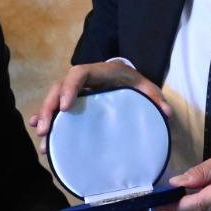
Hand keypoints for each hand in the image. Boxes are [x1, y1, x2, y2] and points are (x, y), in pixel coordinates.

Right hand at [29, 62, 169, 152]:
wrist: (127, 78)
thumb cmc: (134, 83)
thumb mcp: (146, 88)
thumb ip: (155, 98)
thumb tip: (167, 113)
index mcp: (99, 72)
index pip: (79, 74)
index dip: (69, 88)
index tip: (65, 107)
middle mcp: (82, 80)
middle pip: (59, 88)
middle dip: (49, 108)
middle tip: (45, 130)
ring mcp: (75, 91)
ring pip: (54, 100)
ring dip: (45, 117)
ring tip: (43, 138)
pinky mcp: (73, 103)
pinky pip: (56, 109)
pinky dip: (49, 120)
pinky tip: (43, 136)